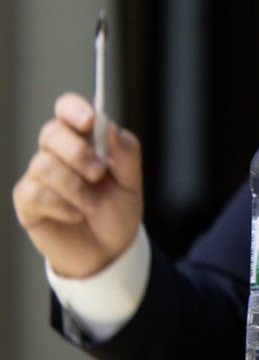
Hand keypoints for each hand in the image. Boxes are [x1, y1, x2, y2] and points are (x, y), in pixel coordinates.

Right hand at [12, 93, 144, 278]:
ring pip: (44, 165)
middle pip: (51, 133)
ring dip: (75, 187)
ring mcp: (38, 177)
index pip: (66, 109)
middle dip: (78, 153)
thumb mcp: (131, 181)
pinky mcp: (27, 202)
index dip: (74, 109)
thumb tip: (108, 126)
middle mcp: (56, 153)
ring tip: (92, 205)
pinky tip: (76, 215)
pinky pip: (35, 193)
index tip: (90, 121)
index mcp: (83, 140)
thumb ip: (124, 151)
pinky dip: (62, 205)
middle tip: (99, 174)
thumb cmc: (117, 210)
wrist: (109, 250)